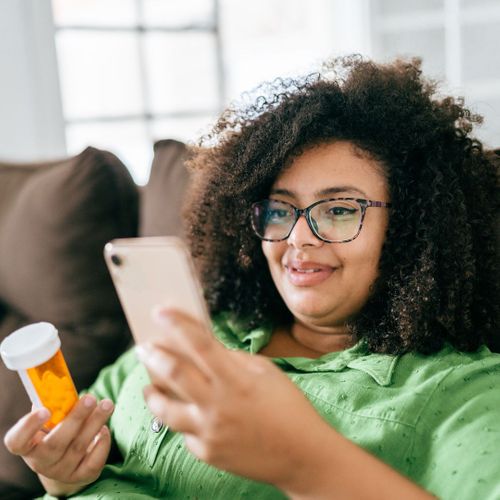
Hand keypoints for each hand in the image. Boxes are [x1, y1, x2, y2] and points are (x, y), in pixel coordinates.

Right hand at [4, 395, 113, 495]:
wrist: (65, 463)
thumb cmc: (56, 432)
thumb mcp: (50, 420)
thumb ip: (52, 404)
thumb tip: (59, 382)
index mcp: (28, 445)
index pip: (18, 441)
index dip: (29, 427)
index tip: (44, 410)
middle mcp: (41, 462)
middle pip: (56, 444)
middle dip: (75, 418)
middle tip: (90, 398)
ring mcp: (62, 471)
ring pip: (79, 447)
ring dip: (95, 423)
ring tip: (107, 404)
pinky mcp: (82, 476)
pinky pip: (94, 461)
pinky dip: (102, 443)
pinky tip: (104, 428)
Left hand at [137, 308, 329, 491]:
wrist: (302, 455)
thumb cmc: (288, 407)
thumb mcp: (265, 373)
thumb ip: (233, 360)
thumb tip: (206, 348)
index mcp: (236, 380)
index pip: (199, 344)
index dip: (177, 324)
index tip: (160, 311)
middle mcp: (218, 406)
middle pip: (174, 374)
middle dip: (154, 356)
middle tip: (143, 347)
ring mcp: (210, 433)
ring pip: (165, 410)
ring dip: (152, 393)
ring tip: (148, 385)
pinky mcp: (207, 454)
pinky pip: (185, 433)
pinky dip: (182, 419)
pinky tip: (184, 412)